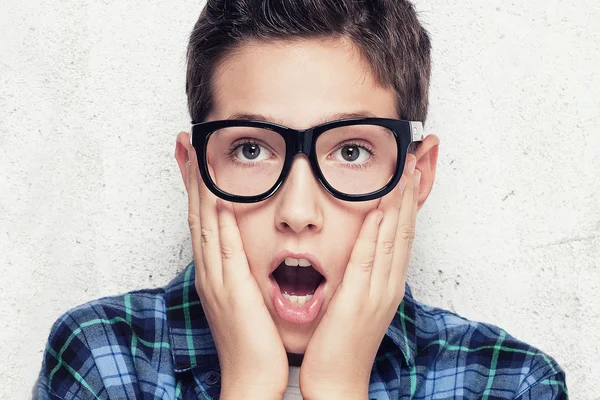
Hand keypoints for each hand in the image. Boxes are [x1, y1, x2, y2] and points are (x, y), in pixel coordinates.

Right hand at [186, 148, 287, 399]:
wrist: (251, 377)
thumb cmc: (253, 340)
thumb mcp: (245, 299)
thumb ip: (243, 273)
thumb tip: (245, 254)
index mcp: (215, 272)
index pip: (203, 220)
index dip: (197, 188)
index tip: (194, 159)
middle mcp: (210, 270)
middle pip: (196, 214)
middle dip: (190, 177)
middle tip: (184, 143)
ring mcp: (216, 278)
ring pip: (204, 223)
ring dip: (199, 188)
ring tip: (194, 154)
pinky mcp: (230, 288)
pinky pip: (222, 246)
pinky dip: (218, 218)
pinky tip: (218, 194)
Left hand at [300, 155, 420, 399]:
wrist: (337, 381)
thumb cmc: (341, 342)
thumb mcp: (356, 301)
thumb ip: (360, 273)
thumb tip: (361, 247)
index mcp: (387, 283)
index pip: (403, 232)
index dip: (408, 200)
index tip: (410, 171)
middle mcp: (388, 283)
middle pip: (404, 229)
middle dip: (410, 191)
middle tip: (416, 157)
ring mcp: (377, 291)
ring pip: (392, 238)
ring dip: (398, 202)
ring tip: (403, 170)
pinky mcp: (358, 300)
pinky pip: (367, 260)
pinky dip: (374, 233)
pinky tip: (377, 209)